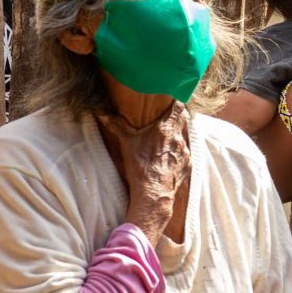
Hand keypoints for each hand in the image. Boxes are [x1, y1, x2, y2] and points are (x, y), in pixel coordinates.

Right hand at [97, 105, 189, 244]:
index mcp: (166, 129)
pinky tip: (167, 159)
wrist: (154, 193)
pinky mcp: (188, 165)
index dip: (177, 102)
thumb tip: (103, 113)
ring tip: (163, 142)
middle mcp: (179, 138)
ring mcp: (186, 152)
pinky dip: (178, 154)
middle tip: (164, 121)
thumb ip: (116, 126)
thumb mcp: (126, 143)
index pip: (179, 107)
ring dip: (176, 138)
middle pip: (182, 122)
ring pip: (184, 138)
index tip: (173, 99)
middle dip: (174, 120)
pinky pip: (185, 155)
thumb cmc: (140, 166)